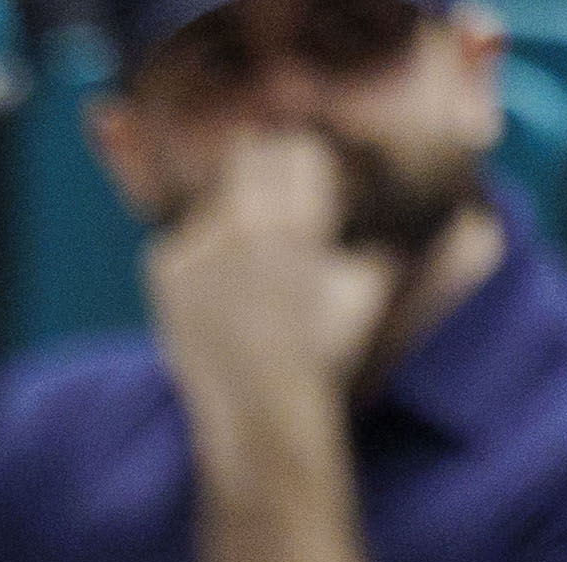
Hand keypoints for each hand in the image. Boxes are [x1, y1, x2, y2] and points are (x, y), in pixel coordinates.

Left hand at [144, 132, 398, 445]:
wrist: (260, 409)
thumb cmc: (324, 351)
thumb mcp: (369, 286)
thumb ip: (384, 236)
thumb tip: (402, 203)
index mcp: (297, 219)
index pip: (296, 147)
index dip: (301, 161)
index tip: (304, 179)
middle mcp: (243, 223)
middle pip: (249, 153)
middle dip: (263, 171)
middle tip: (271, 207)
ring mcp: (198, 244)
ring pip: (214, 199)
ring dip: (231, 217)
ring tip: (247, 267)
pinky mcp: (163, 269)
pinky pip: (182, 238)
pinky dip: (199, 256)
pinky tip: (218, 292)